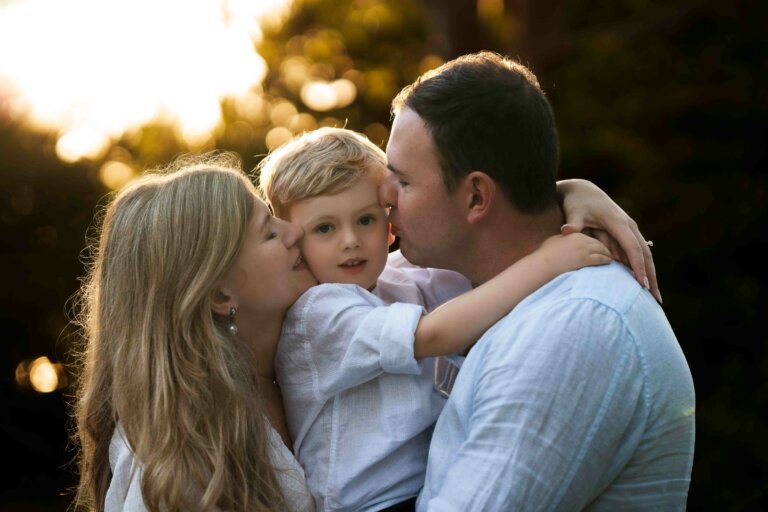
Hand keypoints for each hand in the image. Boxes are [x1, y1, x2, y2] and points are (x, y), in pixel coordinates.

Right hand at [536, 233, 611, 273]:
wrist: (543, 264)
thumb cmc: (545, 254)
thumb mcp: (555, 241)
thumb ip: (564, 239)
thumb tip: (566, 240)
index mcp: (573, 234)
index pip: (590, 237)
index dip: (595, 243)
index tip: (599, 247)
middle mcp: (581, 239)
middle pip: (598, 242)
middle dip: (605, 247)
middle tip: (610, 253)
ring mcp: (583, 249)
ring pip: (601, 249)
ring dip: (607, 254)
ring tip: (611, 258)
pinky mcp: (585, 259)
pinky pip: (600, 258)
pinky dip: (606, 260)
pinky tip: (609, 262)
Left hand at [557, 179, 660, 302]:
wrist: (582, 191)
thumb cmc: (577, 202)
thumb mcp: (574, 212)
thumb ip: (572, 223)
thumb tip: (566, 230)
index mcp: (619, 223)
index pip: (633, 248)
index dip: (637, 267)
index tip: (641, 285)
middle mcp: (629, 227)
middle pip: (645, 254)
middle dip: (651, 276)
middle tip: (655, 298)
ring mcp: (629, 230)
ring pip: (644, 254)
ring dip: (650, 274)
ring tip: (653, 295)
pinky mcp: (626, 233)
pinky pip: (637, 253)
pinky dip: (642, 268)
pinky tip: (642, 283)